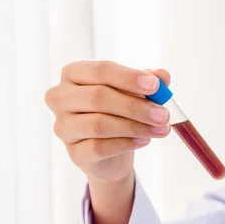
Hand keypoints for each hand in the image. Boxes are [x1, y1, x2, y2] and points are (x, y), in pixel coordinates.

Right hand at [45, 61, 171, 182]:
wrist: (112, 153)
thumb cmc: (119, 113)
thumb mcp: (136, 93)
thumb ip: (149, 82)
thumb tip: (162, 75)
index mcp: (74, 74)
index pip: (101, 70)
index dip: (129, 77)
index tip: (155, 86)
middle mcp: (61, 97)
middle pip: (98, 97)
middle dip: (135, 106)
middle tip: (163, 114)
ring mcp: (63, 126)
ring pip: (99, 124)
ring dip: (135, 126)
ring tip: (160, 129)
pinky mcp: (73, 152)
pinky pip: (99, 147)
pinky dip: (126, 144)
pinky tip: (144, 141)